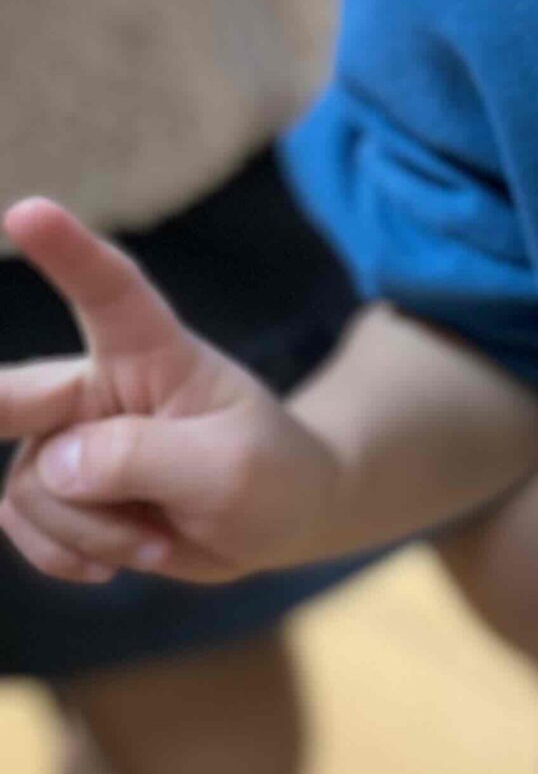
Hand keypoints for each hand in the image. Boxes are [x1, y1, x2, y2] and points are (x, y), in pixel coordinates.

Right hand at [0, 200, 339, 585]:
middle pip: (16, 393)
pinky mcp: (59, 491)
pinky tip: (114, 561)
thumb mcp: (231, 468)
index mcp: (155, 352)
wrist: (276, 521)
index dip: (68, 252)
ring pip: (31, 486)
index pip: (109, 293)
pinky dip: (65, 553)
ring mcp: (73, 441)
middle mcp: (100, 387)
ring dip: (85, 529)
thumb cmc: (270, 473)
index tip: (28, 211)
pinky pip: (24, 525)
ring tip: (153, 536)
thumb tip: (54, 464)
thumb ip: (145, 458)